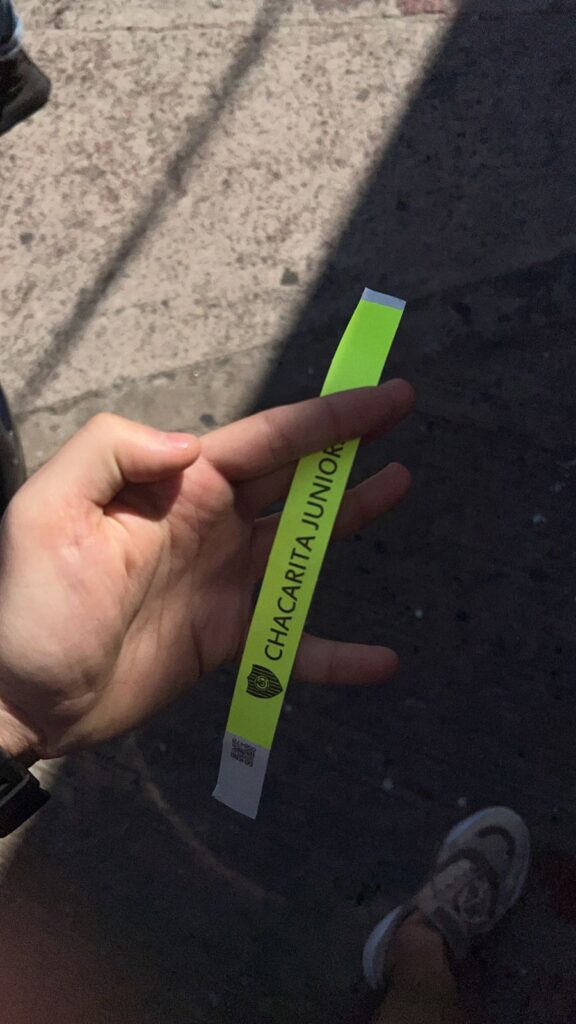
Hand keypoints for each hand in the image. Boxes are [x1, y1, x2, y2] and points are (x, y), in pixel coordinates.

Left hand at [0, 380, 413, 759]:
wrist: (18, 697)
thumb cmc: (28, 603)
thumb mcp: (47, 511)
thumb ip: (113, 453)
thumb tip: (193, 445)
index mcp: (178, 488)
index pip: (267, 441)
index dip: (328, 419)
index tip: (383, 398)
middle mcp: (207, 525)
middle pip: (292, 478)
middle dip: (346, 445)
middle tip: (400, 412)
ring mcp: (220, 582)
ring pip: (301, 544)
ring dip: (349, 517)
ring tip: (398, 485)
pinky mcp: (223, 638)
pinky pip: (290, 643)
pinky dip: (333, 654)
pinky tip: (379, 661)